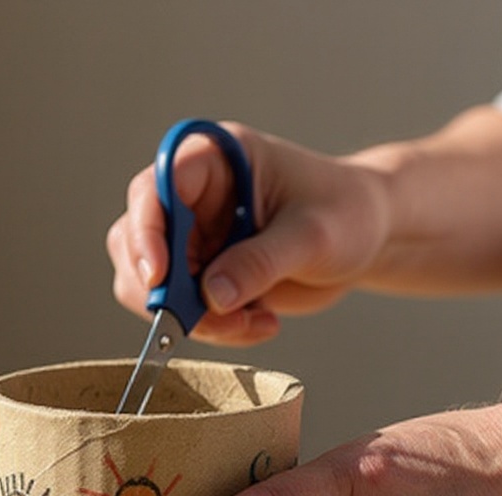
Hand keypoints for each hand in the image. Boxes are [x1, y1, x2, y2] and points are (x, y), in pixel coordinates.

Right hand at [106, 121, 391, 345]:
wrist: (367, 237)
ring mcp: (189, 237)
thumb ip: (261, 262)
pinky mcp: (197, 274)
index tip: (159, 278)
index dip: (147, 232)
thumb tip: (212, 296)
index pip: (155, 188)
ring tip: (249, 322)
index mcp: (214, 161)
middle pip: (134, 241)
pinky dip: (209, 328)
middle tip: (211, 320)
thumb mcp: (312, 237)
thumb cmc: (347, 213)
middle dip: (166, 291)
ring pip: (146, 284)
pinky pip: (176, 310)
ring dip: (190, 317)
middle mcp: (191, 196)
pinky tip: (257, 321)